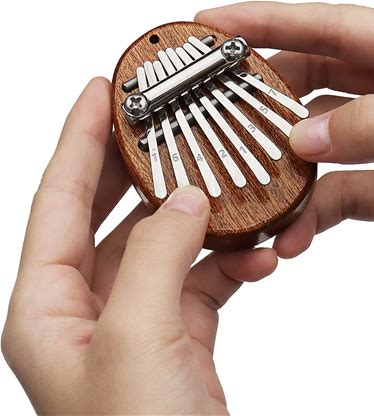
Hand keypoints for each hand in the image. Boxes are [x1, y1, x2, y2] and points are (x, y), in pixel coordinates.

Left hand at [1, 78, 276, 414]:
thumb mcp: (138, 341)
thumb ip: (157, 257)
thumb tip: (184, 201)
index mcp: (49, 309)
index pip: (57, 200)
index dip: (77, 139)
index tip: (99, 93)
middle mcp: (87, 310)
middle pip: (110, 215)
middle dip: (136, 166)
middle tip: (160, 122)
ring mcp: (136, 320)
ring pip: (165, 245)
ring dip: (201, 221)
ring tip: (231, 196)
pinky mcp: (179, 334)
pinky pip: (202, 278)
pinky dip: (229, 262)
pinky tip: (257, 257)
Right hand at [196, 2, 373, 261]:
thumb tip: (305, 140)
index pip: (336, 28)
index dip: (272, 22)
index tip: (217, 27)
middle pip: (321, 83)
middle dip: (268, 96)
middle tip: (217, 109)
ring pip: (326, 150)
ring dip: (288, 172)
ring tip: (254, 192)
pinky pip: (345, 199)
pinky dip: (314, 216)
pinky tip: (294, 234)